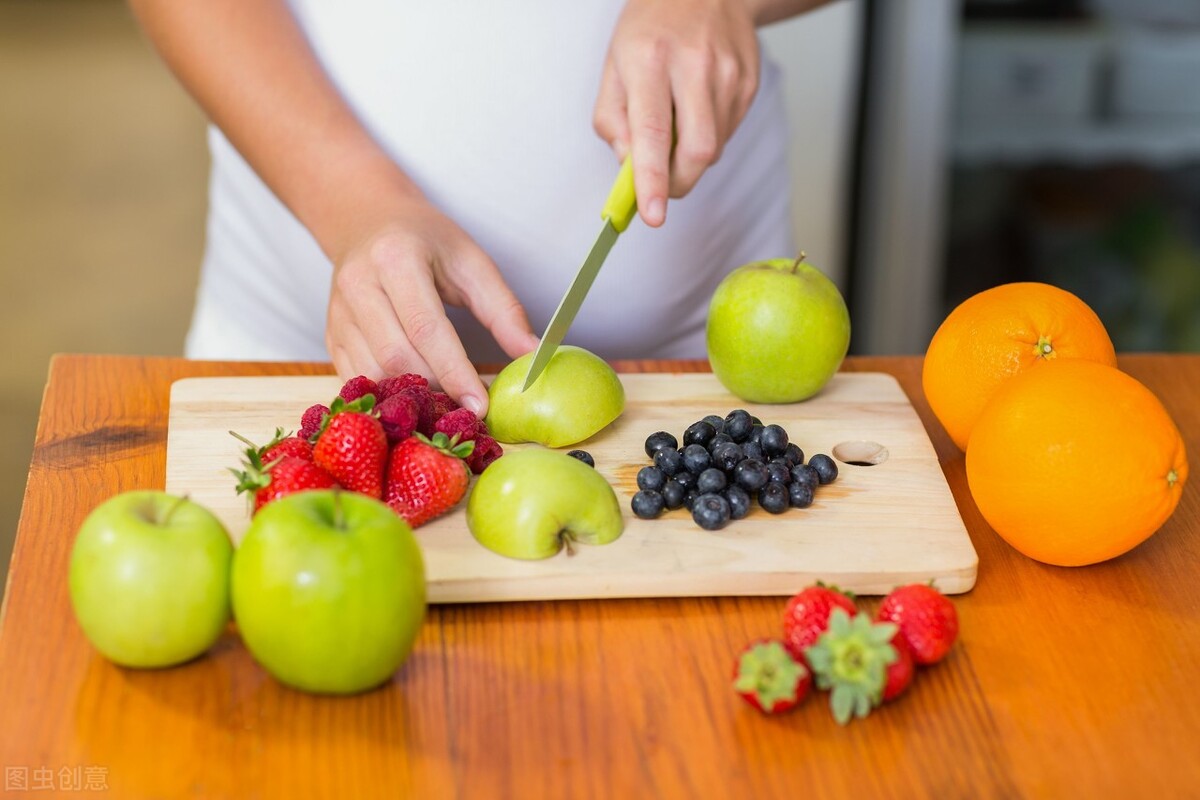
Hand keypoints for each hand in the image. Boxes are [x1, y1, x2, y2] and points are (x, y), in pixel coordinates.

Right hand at [326, 197, 538, 415]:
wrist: (367, 222)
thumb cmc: (425, 240)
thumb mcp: (471, 261)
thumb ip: (503, 309)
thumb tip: (532, 355)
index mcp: (396, 259)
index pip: (426, 328)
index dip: (454, 372)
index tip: (480, 405)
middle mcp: (358, 285)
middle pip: (396, 356)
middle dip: (436, 387)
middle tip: (468, 406)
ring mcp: (338, 314)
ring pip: (373, 373)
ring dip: (412, 394)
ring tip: (445, 398)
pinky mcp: (330, 335)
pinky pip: (357, 378)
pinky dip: (389, 393)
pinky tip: (416, 393)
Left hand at [594, 0, 760, 227]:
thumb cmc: (651, 29)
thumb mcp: (614, 65)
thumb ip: (613, 121)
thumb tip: (629, 168)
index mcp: (650, 59)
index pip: (652, 133)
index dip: (652, 180)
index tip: (652, 214)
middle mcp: (694, 65)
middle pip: (697, 151)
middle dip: (678, 182)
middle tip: (662, 187)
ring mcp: (729, 73)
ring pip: (714, 147)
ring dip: (691, 157)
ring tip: (677, 123)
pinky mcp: (749, 82)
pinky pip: (728, 132)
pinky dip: (708, 136)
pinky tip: (697, 108)